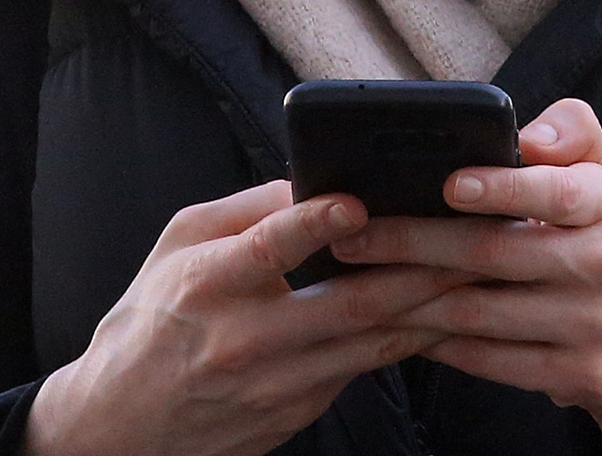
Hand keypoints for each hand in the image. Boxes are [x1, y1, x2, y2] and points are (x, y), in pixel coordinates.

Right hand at [24, 179, 467, 455]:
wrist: (126, 423)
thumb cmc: (152, 319)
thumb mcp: (176, 245)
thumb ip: (243, 211)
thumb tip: (307, 179)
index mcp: (207, 284)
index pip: (266, 248)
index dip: (312, 223)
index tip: (356, 201)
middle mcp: (245, 337)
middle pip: (347, 302)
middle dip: (415, 269)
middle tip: (465, 238)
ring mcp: (278, 382)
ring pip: (371, 343)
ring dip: (428, 309)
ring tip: (475, 275)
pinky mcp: (300, 410)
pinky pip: (362, 369)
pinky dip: (404, 340)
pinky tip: (439, 315)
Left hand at [329, 98, 601, 455]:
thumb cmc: (595, 233)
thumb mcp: (599, 171)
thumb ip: (571, 131)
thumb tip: (528, 139)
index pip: (556, 191)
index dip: (502, 188)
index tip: (448, 182)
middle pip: (494, 252)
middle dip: (414, 242)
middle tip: (353, 234)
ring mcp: (594, 326)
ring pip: (481, 312)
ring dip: (410, 297)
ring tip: (358, 279)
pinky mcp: (577, 375)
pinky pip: (490, 361)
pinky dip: (438, 343)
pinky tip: (400, 324)